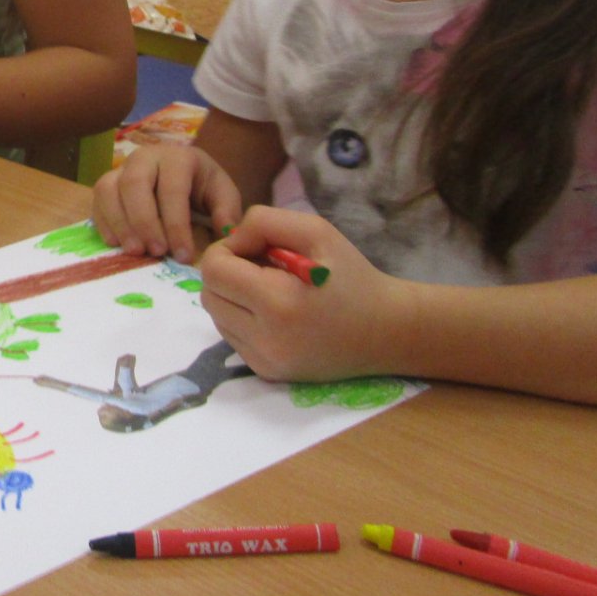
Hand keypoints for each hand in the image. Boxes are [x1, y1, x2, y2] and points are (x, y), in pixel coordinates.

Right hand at [90, 144, 243, 264]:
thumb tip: (226, 234)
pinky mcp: (106, 183)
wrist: (181, 172)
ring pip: (109, 190)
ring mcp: (121, 168)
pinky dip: (104, 223)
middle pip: (134, 185)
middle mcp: (145, 157)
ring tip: (135, 251)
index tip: (183, 256)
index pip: (172, 190)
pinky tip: (118, 244)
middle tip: (156, 252)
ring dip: (120, 223)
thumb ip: (227, 212)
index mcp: (177, 157)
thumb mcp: (222, 194)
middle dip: (144, 222)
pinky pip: (97, 201)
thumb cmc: (202, 186)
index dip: (176, 225)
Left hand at [199, 207, 405, 382]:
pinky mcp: (266, 372)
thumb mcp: (316, 231)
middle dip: (228, 273)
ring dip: (232, 296)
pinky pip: (231, 337)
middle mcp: (265, 339)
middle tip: (263, 267)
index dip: (227, 250)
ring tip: (271, 289)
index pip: (213, 270)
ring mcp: (264, 361)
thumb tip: (229, 237)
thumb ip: (264, 222)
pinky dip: (242, 319)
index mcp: (278, 302)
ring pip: (216, 316)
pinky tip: (274, 312)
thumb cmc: (353, 277)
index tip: (256, 249)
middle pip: (209, 294)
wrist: (386, 332)